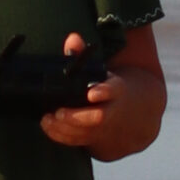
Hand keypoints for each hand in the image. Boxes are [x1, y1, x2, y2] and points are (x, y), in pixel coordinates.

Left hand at [40, 30, 164, 160]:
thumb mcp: (101, 70)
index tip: (92, 93)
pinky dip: (61, 136)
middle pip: (97, 117)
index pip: (113, 91)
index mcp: (116, 90)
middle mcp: (111, 110)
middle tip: (59, 112)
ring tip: (48, 118)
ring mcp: (102, 127)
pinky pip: (77, 141)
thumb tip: (72, 39)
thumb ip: (83, 55)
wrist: (131, 114)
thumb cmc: (107, 86)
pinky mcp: (92, 138)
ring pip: (85, 133)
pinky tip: (48, 126)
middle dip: (77, 117)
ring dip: (64, 128)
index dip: (103, 92)